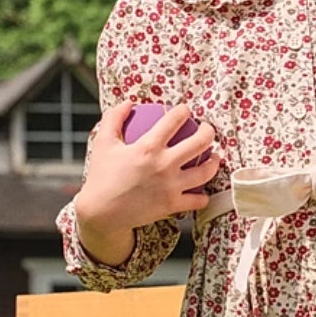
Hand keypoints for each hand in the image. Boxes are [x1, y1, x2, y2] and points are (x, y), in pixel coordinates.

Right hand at [73, 101, 220, 264]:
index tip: (184, 110)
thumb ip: (114, 118)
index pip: (174, 120)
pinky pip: (198, 200)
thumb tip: (128, 102)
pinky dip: (203, 195)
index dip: (183, 110)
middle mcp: (165, 164)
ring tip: (214, 157)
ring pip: (206, 171)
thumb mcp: (102, 142)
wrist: (101, 213)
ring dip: (214, 161)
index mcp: (148, 147)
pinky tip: (202, 190)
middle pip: (200, 141)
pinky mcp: (173, 204)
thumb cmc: (101, 177)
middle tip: (206, 129)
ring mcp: (172, 186)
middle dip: (209, 131)